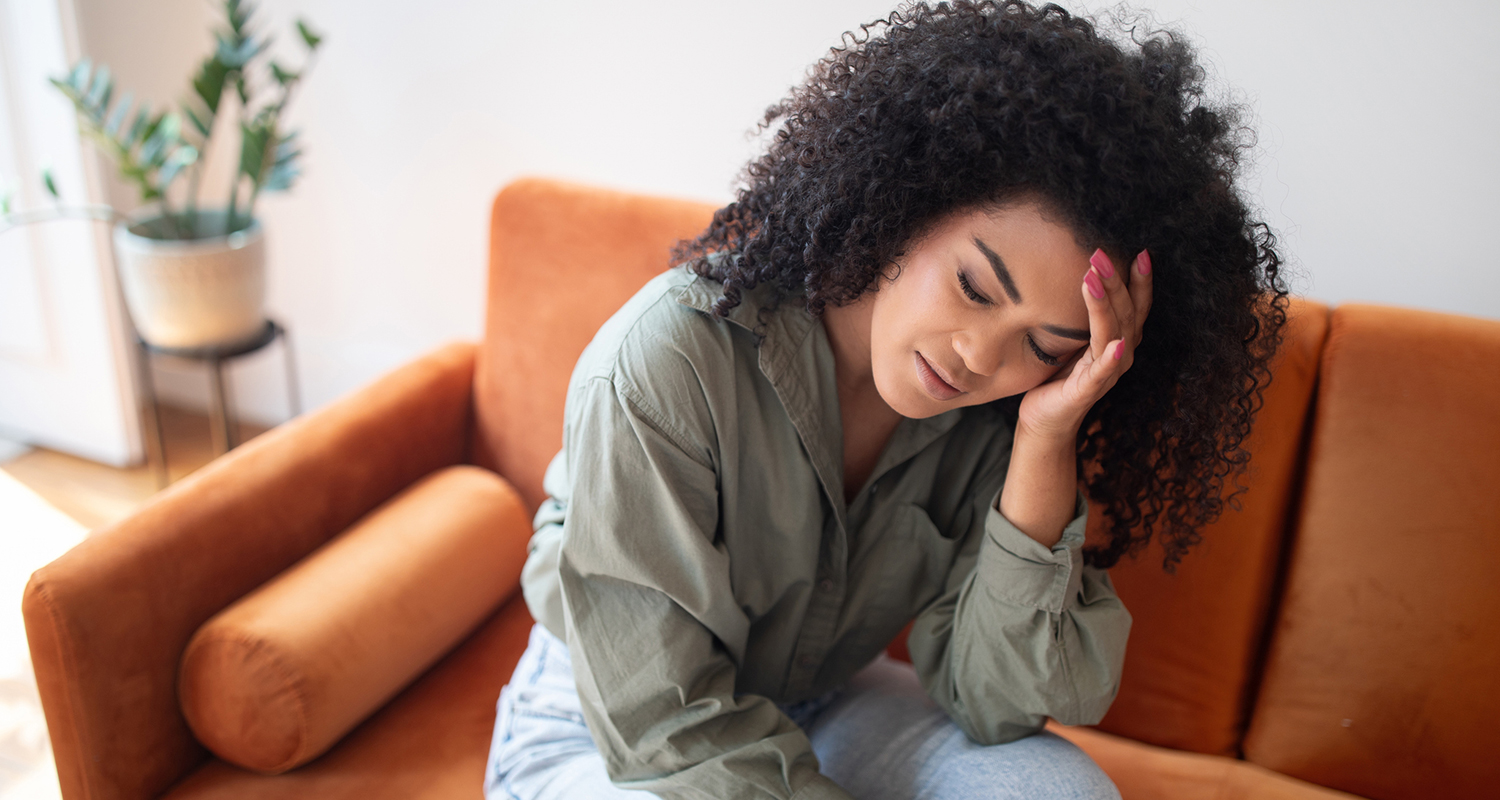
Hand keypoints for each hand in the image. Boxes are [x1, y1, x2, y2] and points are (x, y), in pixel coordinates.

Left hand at [1016, 248, 1152, 441]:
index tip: (1141, 252)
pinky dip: (1111, 360)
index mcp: (1119, 340)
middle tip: (1100, 253)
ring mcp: (1106, 375)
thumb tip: (1082, 271)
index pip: (1135, 306)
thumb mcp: (1075, 337)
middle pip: (1124, 313)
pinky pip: (1101, 374)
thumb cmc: (1060, 374)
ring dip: (1105, 307)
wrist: (1044, 418)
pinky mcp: (1087, 392)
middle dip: (1115, 282)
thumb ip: (1086, 313)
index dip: (1141, 281)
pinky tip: (1116, 346)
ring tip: (1092, 280)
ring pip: (1112, 335)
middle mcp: (1121, 356)